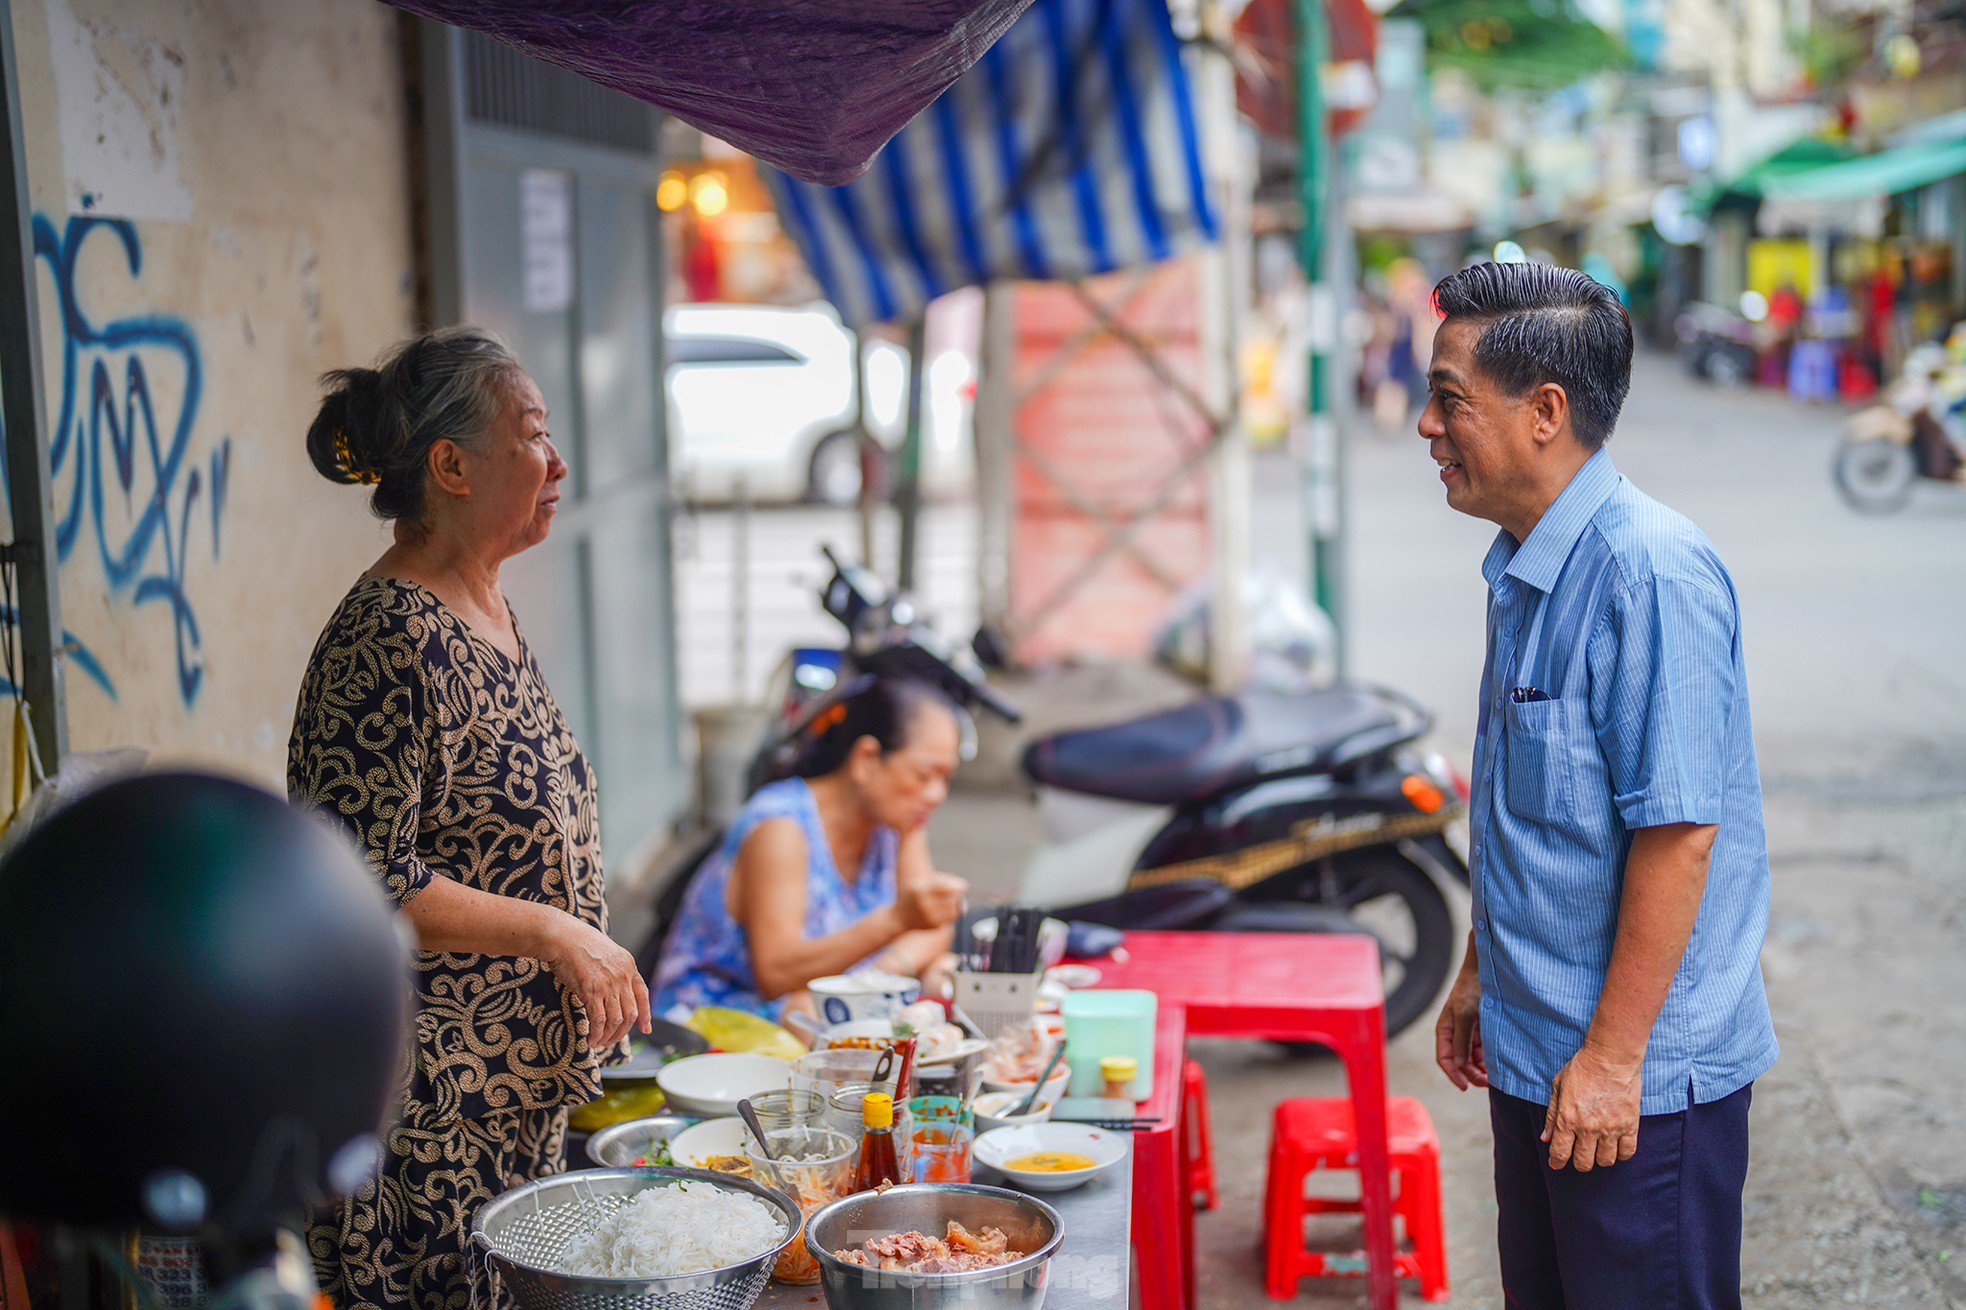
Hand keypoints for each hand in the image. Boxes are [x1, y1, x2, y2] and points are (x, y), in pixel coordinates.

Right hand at [538, 915, 650, 1049]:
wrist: (563, 937)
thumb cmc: (579, 945)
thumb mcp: (607, 955)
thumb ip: (615, 972)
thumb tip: (614, 993)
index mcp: (629, 966)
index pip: (643, 995)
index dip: (646, 1015)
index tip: (646, 1029)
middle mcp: (623, 976)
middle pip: (631, 1013)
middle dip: (622, 1032)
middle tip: (611, 1041)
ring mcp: (608, 984)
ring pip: (616, 1020)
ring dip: (608, 1036)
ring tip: (599, 1043)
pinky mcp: (591, 990)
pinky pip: (598, 1019)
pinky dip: (596, 1033)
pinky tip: (590, 1039)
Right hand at [895, 872, 967, 931]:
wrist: (900, 917)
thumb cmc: (915, 895)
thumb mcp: (923, 883)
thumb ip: (943, 882)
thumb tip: (964, 888)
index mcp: (921, 890)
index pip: (946, 888)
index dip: (959, 886)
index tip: (964, 886)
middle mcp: (925, 905)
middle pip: (953, 899)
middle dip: (958, 896)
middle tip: (957, 893)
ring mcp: (929, 917)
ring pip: (954, 910)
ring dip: (957, 905)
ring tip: (953, 901)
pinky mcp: (933, 926)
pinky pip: (950, 919)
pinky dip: (951, 913)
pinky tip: (945, 910)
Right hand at [1433, 964, 1487, 1089]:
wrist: (1487, 969)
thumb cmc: (1472, 988)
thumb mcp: (1466, 1014)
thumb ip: (1461, 1041)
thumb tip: (1459, 1065)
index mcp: (1445, 1030)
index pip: (1444, 1059)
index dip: (1453, 1075)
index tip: (1466, 1087)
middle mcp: (1455, 1033)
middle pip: (1460, 1062)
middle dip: (1472, 1074)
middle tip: (1489, 1082)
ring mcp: (1470, 1032)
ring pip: (1473, 1059)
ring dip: (1482, 1068)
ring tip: (1496, 1074)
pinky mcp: (1483, 1030)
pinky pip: (1484, 1050)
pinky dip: (1490, 1058)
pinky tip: (1499, 1062)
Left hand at [1541, 1043, 1641, 1171]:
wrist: (1610, 1058)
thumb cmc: (1581, 1069)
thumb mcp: (1557, 1087)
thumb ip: (1551, 1115)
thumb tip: (1546, 1138)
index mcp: (1567, 1119)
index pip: (1560, 1153)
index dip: (1557, 1162)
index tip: (1556, 1164)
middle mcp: (1588, 1128)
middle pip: (1584, 1162)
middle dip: (1579, 1163)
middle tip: (1580, 1156)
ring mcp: (1610, 1128)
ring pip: (1605, 1161)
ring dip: (1600, 1159)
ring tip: (1598, 1149)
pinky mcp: (1629, 1125)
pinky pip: (1627, 1152)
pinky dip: (1621, 1154)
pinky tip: (1616, 1147)